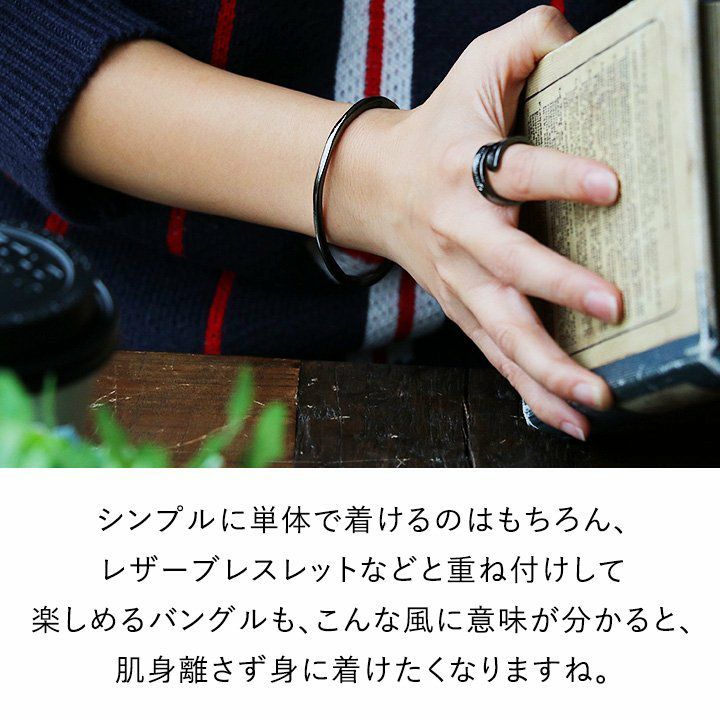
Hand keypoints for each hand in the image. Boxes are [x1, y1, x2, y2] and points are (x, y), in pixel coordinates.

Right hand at [350, 7, 623, 440]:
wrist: (374, 186)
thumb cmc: (436, 129)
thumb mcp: (475, 68)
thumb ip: (529, 38)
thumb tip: (582, 31)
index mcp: (462, 169)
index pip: (512, 171)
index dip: (558, 175)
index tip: (611, 185)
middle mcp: (459, 233)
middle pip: (504, 270)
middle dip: (555, 290)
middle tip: (611, 306)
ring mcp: (458, 282)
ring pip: (501, 331)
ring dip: (547, 367)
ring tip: (596, 396)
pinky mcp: (463, 311)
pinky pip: (498, 356)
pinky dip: (533, 391)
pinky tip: (571, 418)